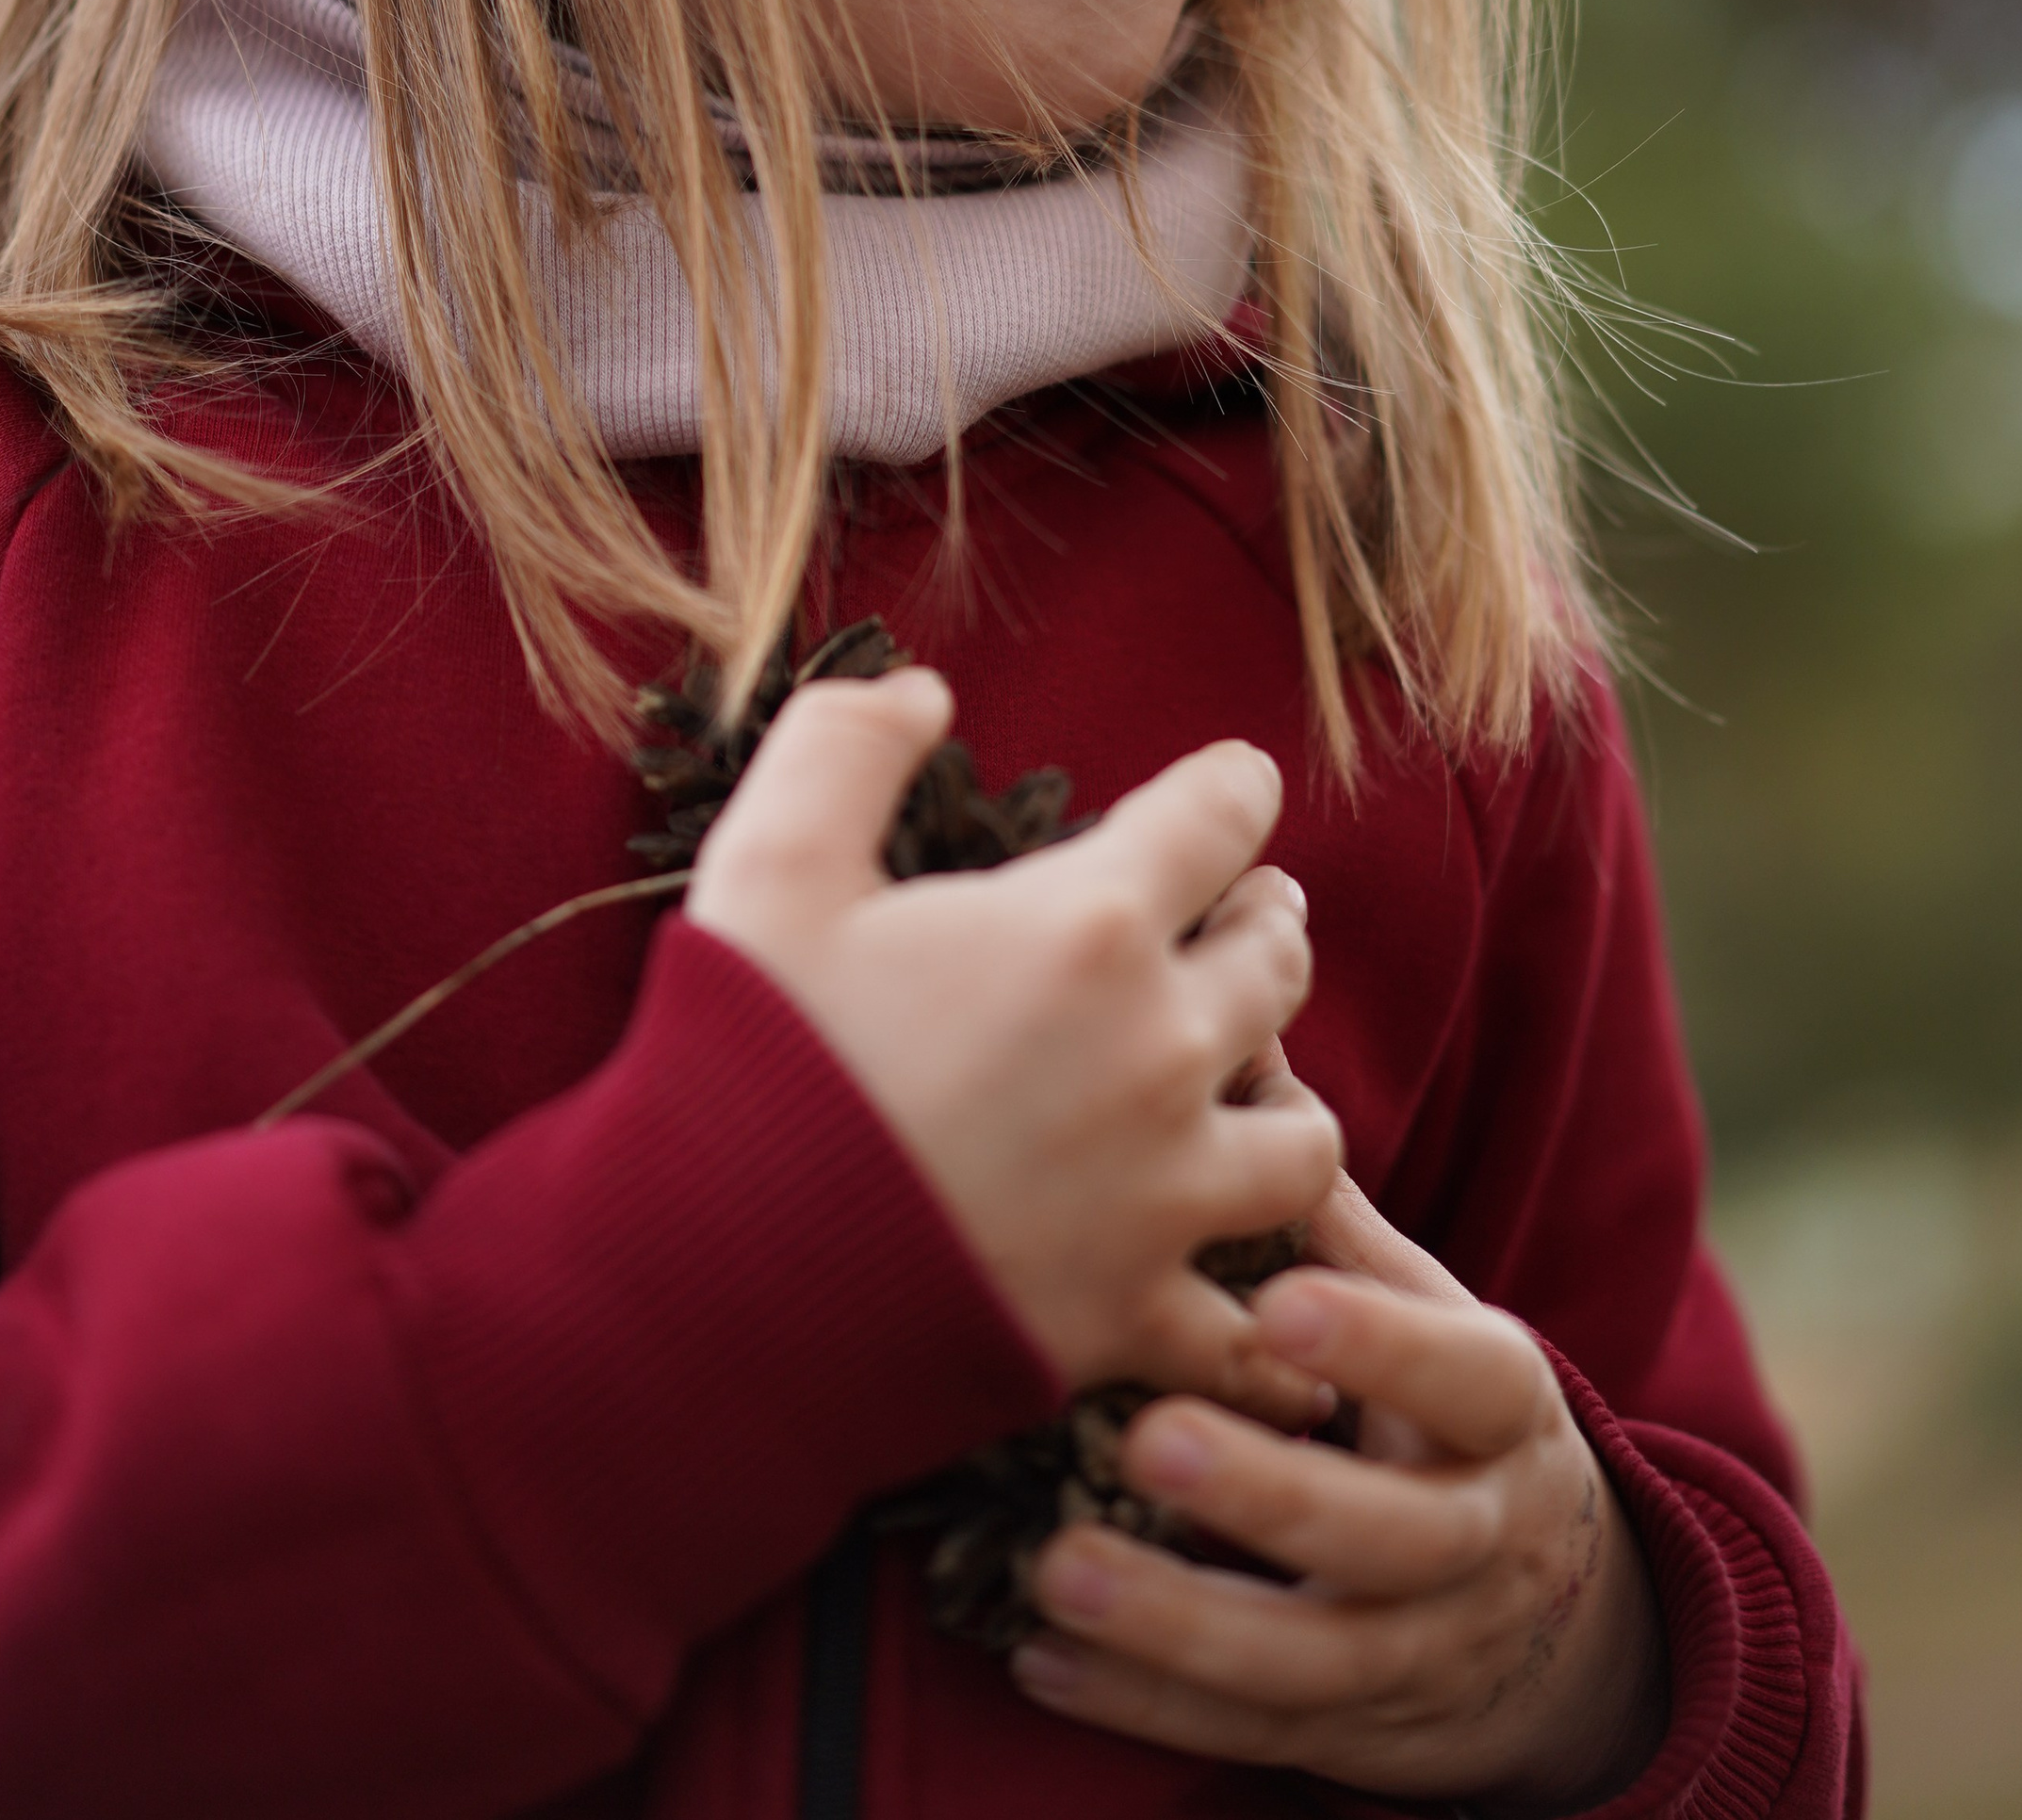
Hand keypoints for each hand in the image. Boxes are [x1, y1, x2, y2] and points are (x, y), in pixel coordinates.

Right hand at [685, 667, 1341, 1407]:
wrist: (718, 1285)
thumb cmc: (747, 1059)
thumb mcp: (770, 859)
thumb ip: (847, 743)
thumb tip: (925, 692)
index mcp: (1087, 926)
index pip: (1219, 817)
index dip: (1236, 786)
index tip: (1240, 781)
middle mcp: (1156, 1051)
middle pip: (1277, 964)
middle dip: (1270, 922)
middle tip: (1257, 912)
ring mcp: (1160, 1194)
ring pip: (1303, 1133)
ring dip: (1287, 1091)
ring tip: (1259, 1079)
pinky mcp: (1134, 1315)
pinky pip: (1252, 1329)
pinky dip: (1275, 1314)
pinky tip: (1273, 1303)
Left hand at [1011, 1161, 1667, 1813]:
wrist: (1550, 1613)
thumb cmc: (1440, 1405)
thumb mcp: (1425, 1308)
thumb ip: (1333, 1217)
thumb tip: (1239, 1052)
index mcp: (1502, 1409)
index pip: (1466, 1374)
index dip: (1381, 1345)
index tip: (1283, 1302)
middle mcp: (1477, 1538)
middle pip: (1389, 1532)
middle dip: (1271, 1493)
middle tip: (1154, 1438)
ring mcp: (1421, 1652)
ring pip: (1313, 1660)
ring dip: (1182, 1624)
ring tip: (1059, 1572)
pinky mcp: (1352, 1734)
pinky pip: (1249, 1734)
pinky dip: (1145, 1707)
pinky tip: (1043, 1661)